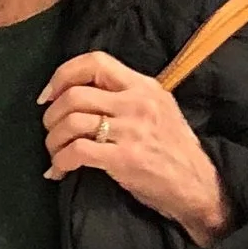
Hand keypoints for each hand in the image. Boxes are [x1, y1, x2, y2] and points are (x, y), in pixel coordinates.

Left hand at [40, 51, 229, 243]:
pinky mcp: (125, 159)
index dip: (63, 75)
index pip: (95, 61)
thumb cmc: (173, 150)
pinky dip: (59, 161)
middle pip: (75, 95)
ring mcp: (132, 130)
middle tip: (51, 131)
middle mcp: (137, 103)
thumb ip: (125, 96)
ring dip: (53, 140)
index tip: (48, 95)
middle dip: (52, 115)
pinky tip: (59, 170)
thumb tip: (78, 92)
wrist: (199, 186)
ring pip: (71, 122)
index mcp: (143, 86)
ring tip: (55, 153)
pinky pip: (77, 151)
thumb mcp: (157, 109)